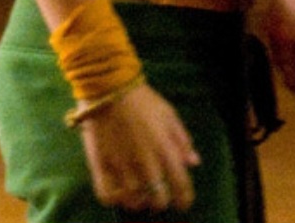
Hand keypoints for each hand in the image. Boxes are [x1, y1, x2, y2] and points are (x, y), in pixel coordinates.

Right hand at [79, 79, 199, 212]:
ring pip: (133, 201)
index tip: (184, 203)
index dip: (184, 199)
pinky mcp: (100, 167)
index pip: (180, 185)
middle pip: (157, 199)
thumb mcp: (171, 117)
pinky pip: (107, 196)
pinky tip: (119, 193)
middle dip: (161, 202)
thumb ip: (183, 142)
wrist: (110, 91)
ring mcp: (121, 167)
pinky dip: (115, 199)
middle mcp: (145, 163)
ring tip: (140, 195)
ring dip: (139, 201)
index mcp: (166, 150)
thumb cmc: (145, 102)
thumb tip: (193, 163)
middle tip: (159, 197)